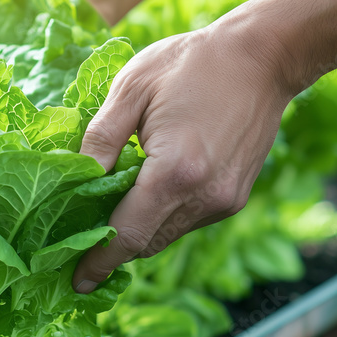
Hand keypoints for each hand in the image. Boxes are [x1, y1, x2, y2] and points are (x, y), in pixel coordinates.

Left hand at [71, 21, 295, 292]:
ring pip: (166, 235)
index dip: (97, 261)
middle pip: (145, 243)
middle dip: (111, 247)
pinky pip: (187, 221)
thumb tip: (74, 178)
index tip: (76, 280)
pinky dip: (161, 216)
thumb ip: (99, 138)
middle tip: (77, 238)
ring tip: (106, 208)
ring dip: (137, 230)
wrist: (263, 56)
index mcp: (174, 172)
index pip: (126, 235)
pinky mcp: (234, 198)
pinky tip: (145, 190)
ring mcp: (224, 201)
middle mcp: (204, 197)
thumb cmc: (190, 64)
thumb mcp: (131, 88)